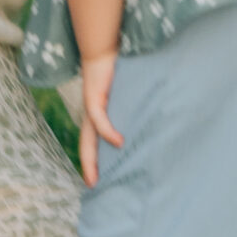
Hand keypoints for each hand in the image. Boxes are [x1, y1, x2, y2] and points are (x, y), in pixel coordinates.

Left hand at [78, 53, 122, 187]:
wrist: (102, 49)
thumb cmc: (116, 71)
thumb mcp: (125, 97)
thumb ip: (132, 111)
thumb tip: (149, 125)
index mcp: (97, 116)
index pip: (93, 143)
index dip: (94, 162)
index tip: (99, 181)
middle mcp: (91, 115)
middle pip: (87, 147)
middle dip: (89, 167)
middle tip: (94, 187)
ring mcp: (90, 108)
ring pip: (88, 140)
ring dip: (91, 159)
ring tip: (97, 177)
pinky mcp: (93, 98)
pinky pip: (99, 120)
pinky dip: (108, 132)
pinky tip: (118, 142)